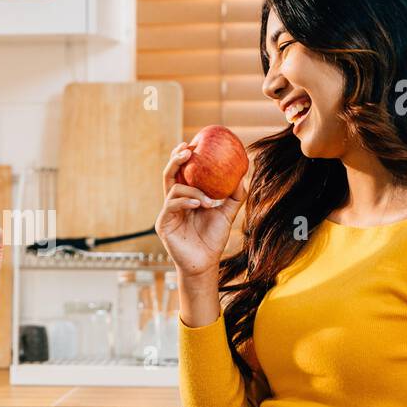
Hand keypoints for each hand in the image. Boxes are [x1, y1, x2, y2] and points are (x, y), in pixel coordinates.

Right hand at [155, 142, 247, 279]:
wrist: (205, 263)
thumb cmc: (213, 239)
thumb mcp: (228, 213)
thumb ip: (234, 195)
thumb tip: (243, 174)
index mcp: (186, 196)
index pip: (181, 172)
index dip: (183, 156)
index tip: (192, 143)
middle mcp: (174, 201)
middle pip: (169, 173)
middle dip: (176, 159)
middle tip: (188, 150)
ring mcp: (167, 211)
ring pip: (174, 188)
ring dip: (193, 190)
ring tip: (209, 201)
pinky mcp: (163, 223)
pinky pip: (172, 205)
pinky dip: (186, 201)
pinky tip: (199, 204)